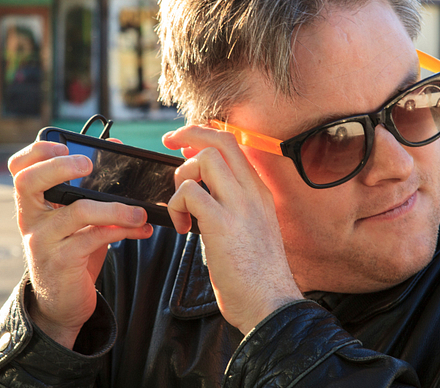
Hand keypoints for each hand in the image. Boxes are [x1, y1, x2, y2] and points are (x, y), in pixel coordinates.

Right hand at [8, 141, 153, 348]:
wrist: (62, 303)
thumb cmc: (72, 250)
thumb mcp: (78, 218)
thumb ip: (91, 187)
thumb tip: (115, 147)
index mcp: (33, 203)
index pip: (20, 169)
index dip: (36, 152)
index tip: (63, 146)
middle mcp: (30, 219)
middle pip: (29, 182)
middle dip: (60, 167)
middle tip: (88, 165)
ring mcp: (43, 241)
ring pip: (77, 211)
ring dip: (116, 208)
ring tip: (140, 212)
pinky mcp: (61, 262)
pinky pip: (94, 238)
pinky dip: (122, 230)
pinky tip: (140, 229)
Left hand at [163, 126, 302, 333]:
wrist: (271, 304)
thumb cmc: (257, 275)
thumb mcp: (252, 229)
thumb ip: (232, 207)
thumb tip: (203, 195)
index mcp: (259, 192)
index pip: (235, 144)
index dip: (206, 135)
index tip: (186, 143)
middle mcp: (252, 193)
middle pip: (220, 142)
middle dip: (188, 134)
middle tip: (168, 143)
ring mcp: (239, 207)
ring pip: (204, 160)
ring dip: (181, 177)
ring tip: (181, 207)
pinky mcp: (222, 225)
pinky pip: (189, 193)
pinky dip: (176, 206)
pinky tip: (182, 228)